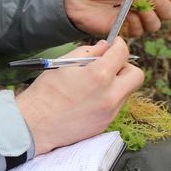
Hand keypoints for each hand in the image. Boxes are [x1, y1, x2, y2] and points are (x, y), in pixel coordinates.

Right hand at [15, 39, 143, 154]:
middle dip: (126, 67)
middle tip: (110, 66)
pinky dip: (108, 98)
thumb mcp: (63, 64)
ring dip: (117, 83)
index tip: (115, 45)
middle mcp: (110, 95)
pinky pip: (115, 106)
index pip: (123, 53)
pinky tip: (88, 99)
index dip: (119, 45)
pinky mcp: (105, 124)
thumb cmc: (45, 93)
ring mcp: (110, 113)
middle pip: (137, 75)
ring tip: (94, 84)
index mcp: (99, 75)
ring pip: (126, 92)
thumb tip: (104, 47)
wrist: (34, 125)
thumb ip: (88, 53)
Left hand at [64, 0, 170, 37]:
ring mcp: (134, 19)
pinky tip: (125, 14)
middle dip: (162, 3)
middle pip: (168, 12)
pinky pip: (138, 32)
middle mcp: (144, 6)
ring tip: (134, 2)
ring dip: (149, 14)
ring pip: (155, 25)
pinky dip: (135, 23)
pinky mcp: (123, 31)